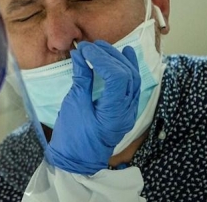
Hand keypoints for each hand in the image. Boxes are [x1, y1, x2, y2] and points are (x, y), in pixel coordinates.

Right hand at [45, 41, 140, 174]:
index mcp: (114, 113)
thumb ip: (81, 78)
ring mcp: (129, 111)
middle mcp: (127, 110)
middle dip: (110, 55)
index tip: (84, 50)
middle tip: (91, 46)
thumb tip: (80, 54)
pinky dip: (127, 68)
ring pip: (134, 78)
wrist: (77, 161)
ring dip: (120, 59)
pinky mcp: (126, 110)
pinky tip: (123, 56)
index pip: (116, 76)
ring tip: (103, 47)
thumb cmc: (72, 136)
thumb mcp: (74, 105)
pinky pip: (132, 85)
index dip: (101, 58)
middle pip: (128, 74)